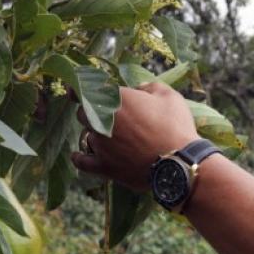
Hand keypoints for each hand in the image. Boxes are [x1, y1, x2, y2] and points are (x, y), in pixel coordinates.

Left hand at [70, 81, 198, 191]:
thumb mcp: (169, 97)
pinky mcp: (104, 166)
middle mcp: (102, 120)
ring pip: (87, 136)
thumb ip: (150, 87)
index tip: (74, 90)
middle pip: (85, 114)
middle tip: (111, 119)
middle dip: (94, 113)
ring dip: (96, 135)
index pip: (88, 91)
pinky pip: (83, 162)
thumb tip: (138, 89)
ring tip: (111, 140)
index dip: (80, 89)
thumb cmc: (176, 127)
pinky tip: (76, 156)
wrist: (180, 164)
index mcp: (117, 99)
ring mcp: (101, 145)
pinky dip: (79, 158)